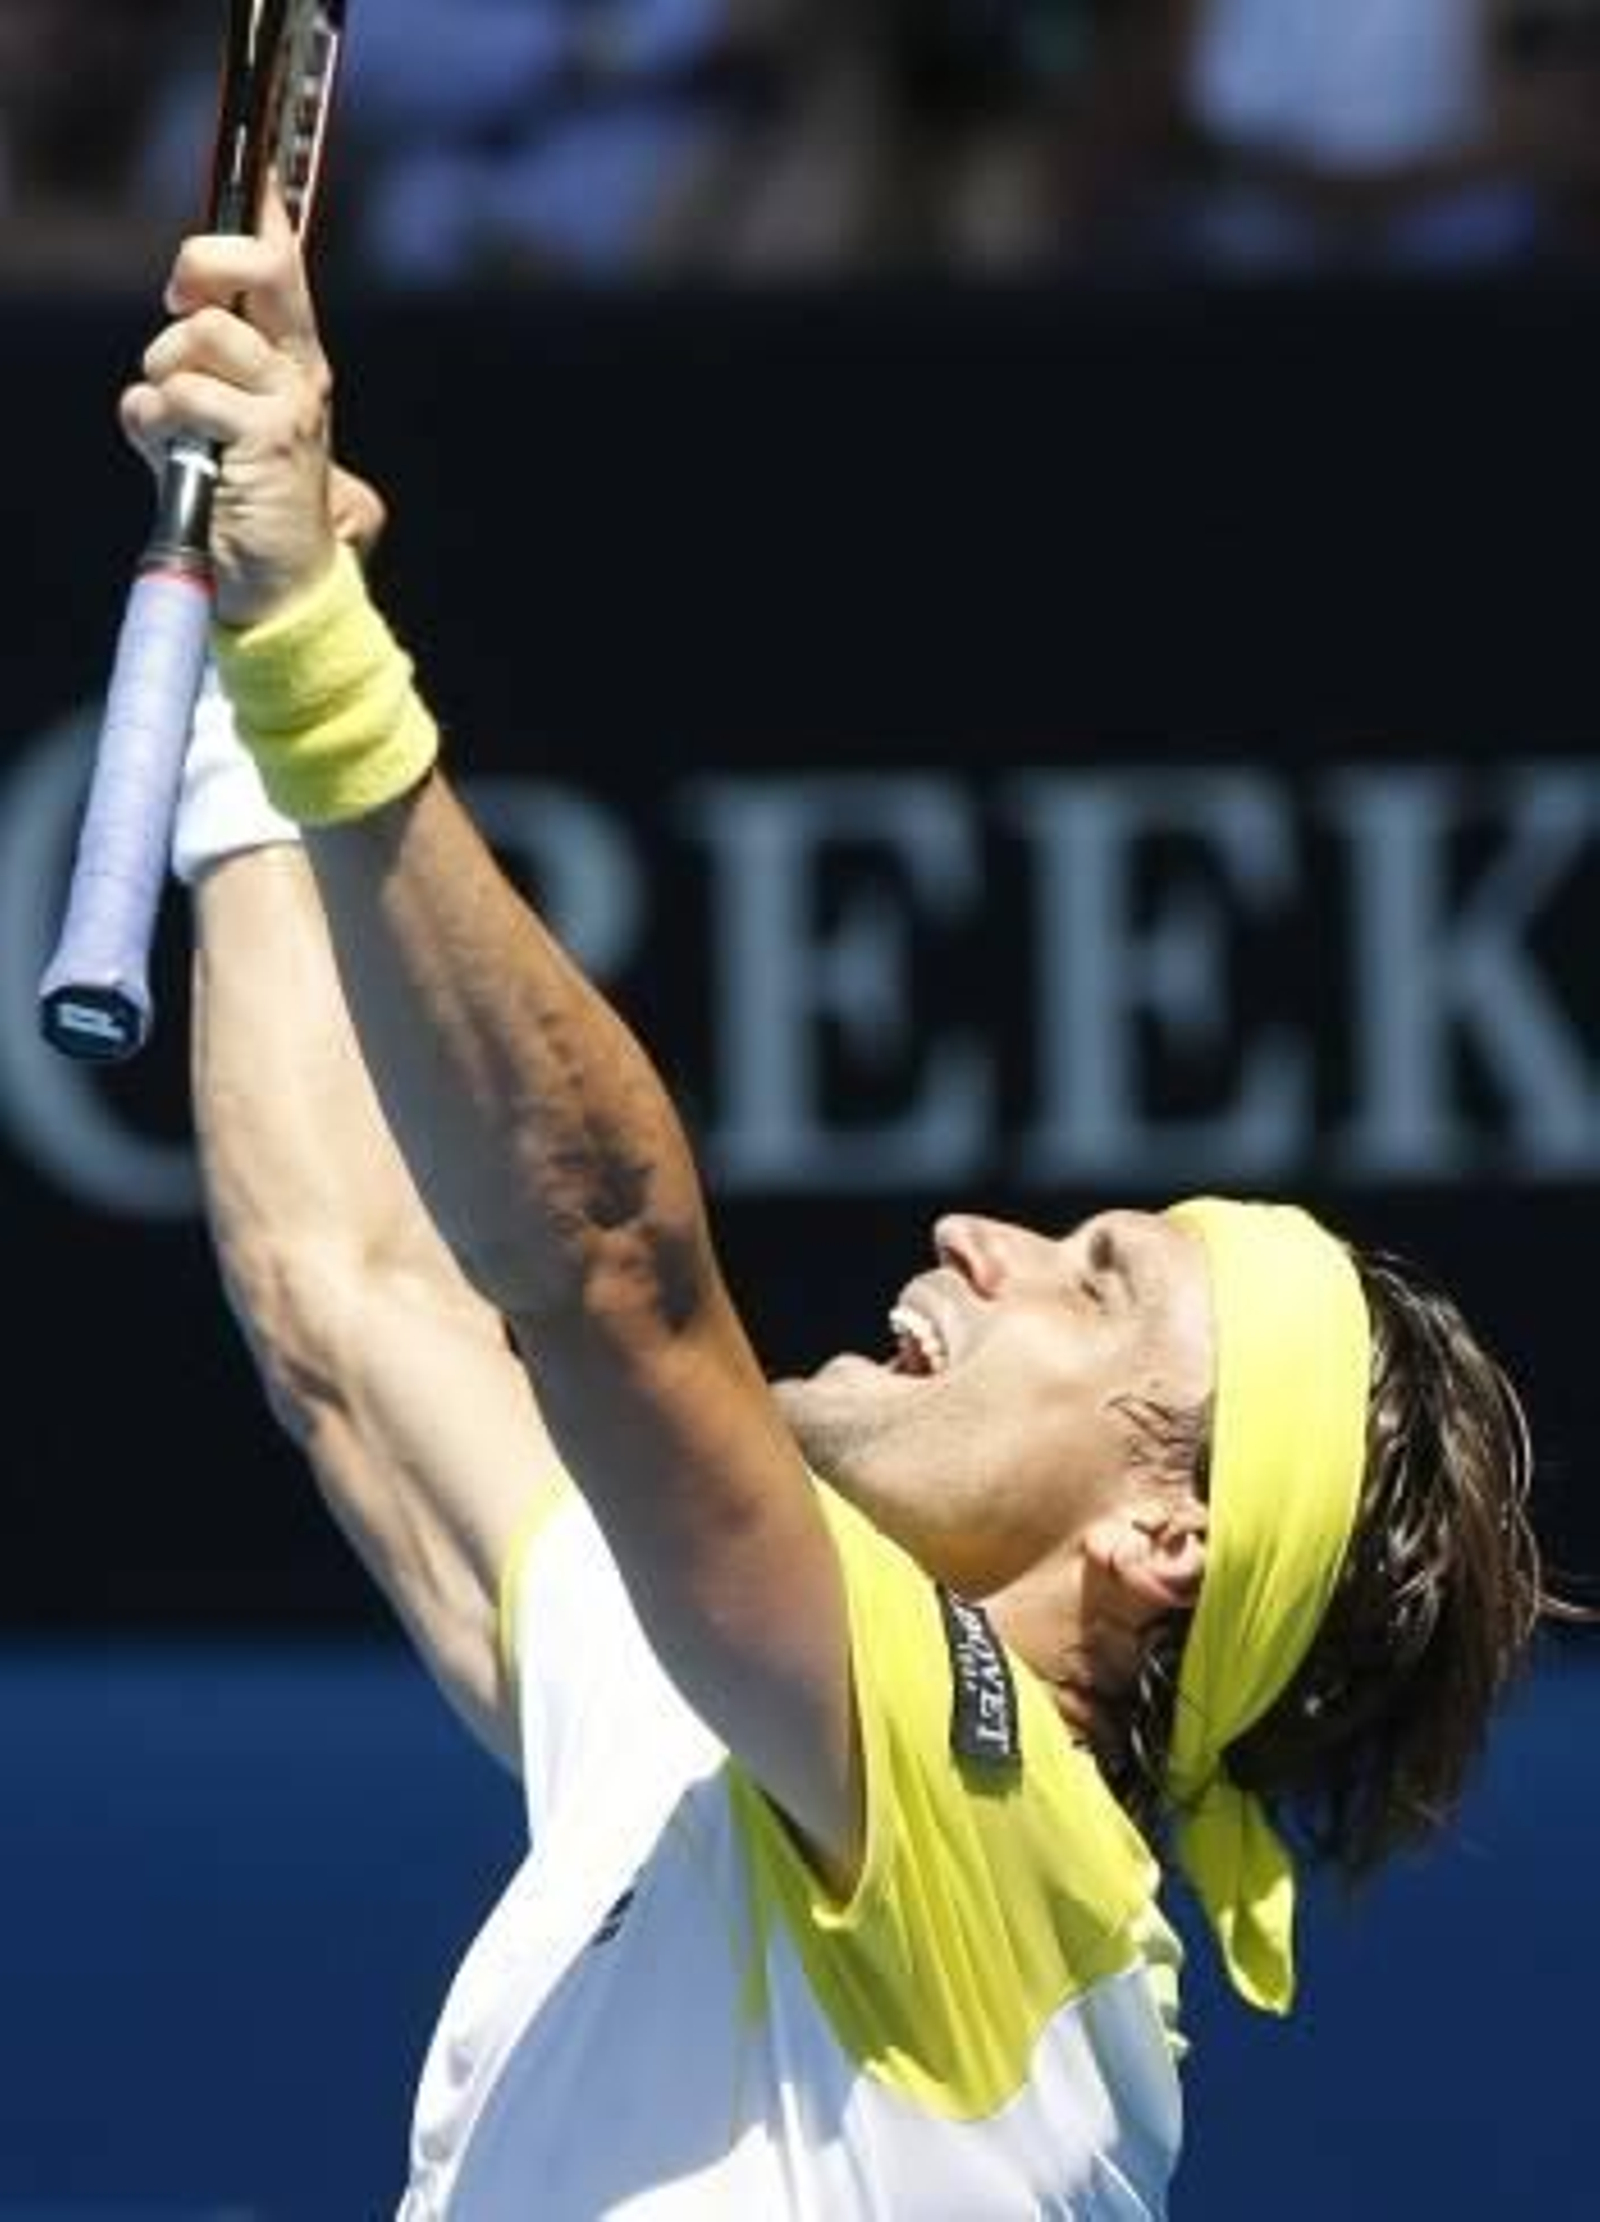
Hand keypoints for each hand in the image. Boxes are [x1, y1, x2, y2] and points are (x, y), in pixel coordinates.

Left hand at [120, 181, 337, 626]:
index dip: (260, 215)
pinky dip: (154, 422)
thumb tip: (182, 304)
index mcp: (295, 359)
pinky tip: (170, 452)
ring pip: (199, 336)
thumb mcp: (221, 417)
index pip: (286, 263)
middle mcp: (300, 372)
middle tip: (178, 302)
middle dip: (201, 267)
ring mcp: (287, 406)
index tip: (251, 183)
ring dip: (163, 373)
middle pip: (256, 270)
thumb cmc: (246, 500)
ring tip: (175, 421)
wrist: (281, 586)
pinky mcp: (266, 442)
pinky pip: (182, 397)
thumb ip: (204, 361)